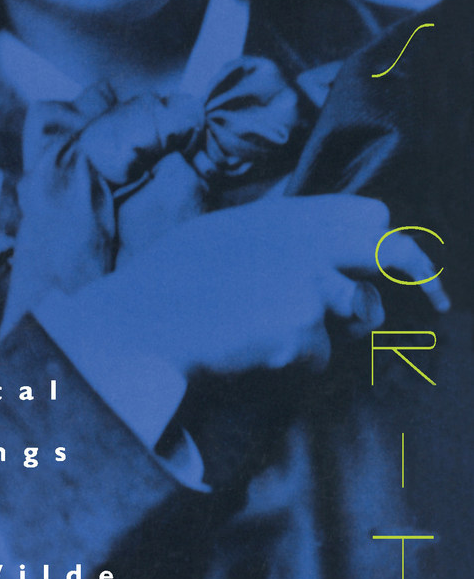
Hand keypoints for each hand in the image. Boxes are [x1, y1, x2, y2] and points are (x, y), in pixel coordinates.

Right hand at [46, 195, 448, 377]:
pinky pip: (322, 357)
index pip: (364, 212)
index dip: (382, 236)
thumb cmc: (165, 287)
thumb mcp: (217, 234)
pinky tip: (254, 355)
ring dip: (330, 333)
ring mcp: (305, 281)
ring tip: (273, 335)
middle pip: (387, 247)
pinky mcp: (302, 325)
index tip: (394, 256)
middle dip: (415, 272)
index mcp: (279, 215)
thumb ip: (269, 230)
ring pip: (356, 314)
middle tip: (437, 300)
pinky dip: (298, 366)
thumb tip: (311, 239)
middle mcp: (301, 240)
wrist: (141, 326)